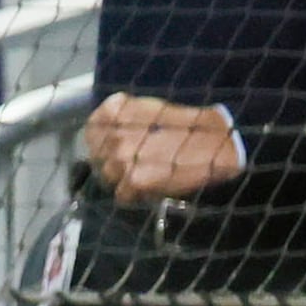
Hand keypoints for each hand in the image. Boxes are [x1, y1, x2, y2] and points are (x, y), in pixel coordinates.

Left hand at [84, 93, 246, 200]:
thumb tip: (103, 137)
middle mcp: (112, 132)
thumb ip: (121, 121)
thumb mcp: (147, 109)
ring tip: (144, 177)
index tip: (113, 152)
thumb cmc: (183, 125)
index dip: (101, 145)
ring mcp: (121, 157)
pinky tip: (150, 189)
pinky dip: (134, 196)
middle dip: (113, 164)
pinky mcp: (133, 179)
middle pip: (98, 158)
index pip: (91, 133)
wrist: (215, 142)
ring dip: (122, 181)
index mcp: (114, 111)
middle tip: (134, 167)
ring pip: (108, 177)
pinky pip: (121, 195)